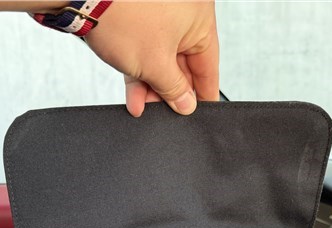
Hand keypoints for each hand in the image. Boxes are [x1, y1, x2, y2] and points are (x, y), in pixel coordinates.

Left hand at [85, 1, 219, 116]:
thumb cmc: (123, 14)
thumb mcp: (155, 64)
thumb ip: (174, 89)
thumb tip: (186, 104)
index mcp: (200, 18)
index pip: (208, 65)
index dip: (203, 93)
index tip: (199, 112)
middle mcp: (183, 12)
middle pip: (183, 63)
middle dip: (169, 92)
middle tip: (164, 112)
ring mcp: (159, 13)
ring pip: (161, 58)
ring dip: (151, 85)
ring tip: (142, 104)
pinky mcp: (137, 16)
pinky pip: (146, 48)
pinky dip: (140, 70)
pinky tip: (134, 92)